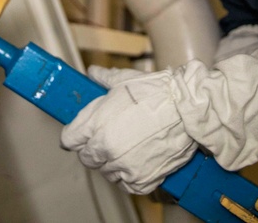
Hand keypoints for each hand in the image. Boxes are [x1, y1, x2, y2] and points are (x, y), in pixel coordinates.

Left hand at [60, 66, 196, 194]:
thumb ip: (104, 79)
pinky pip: (127, 184)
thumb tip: (93, 73)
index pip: (69, 139)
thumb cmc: (157, 92)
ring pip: (107, 172)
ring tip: (128, 148)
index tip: (82, 135)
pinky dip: (130, 176)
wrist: (187, 109)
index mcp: (95, 124)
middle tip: (110, 138)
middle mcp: (105, 148)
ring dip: (113, 162)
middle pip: (87, 158)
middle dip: (94, 149)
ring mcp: (123, 166)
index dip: (76, 135)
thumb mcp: (125, 81)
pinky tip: (137, 161)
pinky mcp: (141, 179)